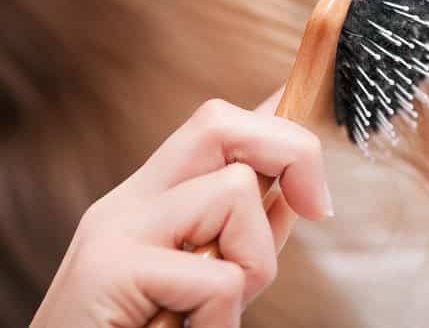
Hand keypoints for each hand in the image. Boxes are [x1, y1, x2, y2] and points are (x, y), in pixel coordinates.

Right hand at [29, 96, 333, 327]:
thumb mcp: (195, 289)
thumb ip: (236, 242)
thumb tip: (293, 195)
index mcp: (147, 203)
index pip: (215, 128)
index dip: (276, 120)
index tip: (313, 134)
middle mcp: (127, 203)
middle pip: (218, 122)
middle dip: (291, 152)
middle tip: (317, 208)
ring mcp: (116, 229)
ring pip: (233, 192)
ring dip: (252, 266)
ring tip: (207, 316)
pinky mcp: (111, 269)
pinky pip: (216, 281)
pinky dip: (219, 323)